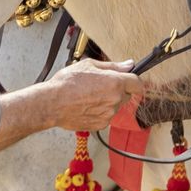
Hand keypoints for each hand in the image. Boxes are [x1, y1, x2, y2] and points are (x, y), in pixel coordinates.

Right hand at [0, 59, 143, 154]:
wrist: (52, 103)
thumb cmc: (67, 82)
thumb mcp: (90, 65)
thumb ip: (113, 66)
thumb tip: (129, 65)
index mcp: (115, 83)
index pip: (137, 84)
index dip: (134, 81)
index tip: (129, 80)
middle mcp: (115, 100)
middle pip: (126, 95)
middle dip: (118, 90)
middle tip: (100, 86)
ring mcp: (109, 114)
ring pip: (115, 106)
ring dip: (108, 101)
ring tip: (89, 96)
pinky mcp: (101, 125)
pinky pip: (106, 116)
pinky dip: (100, 112)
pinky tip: (86, 106)